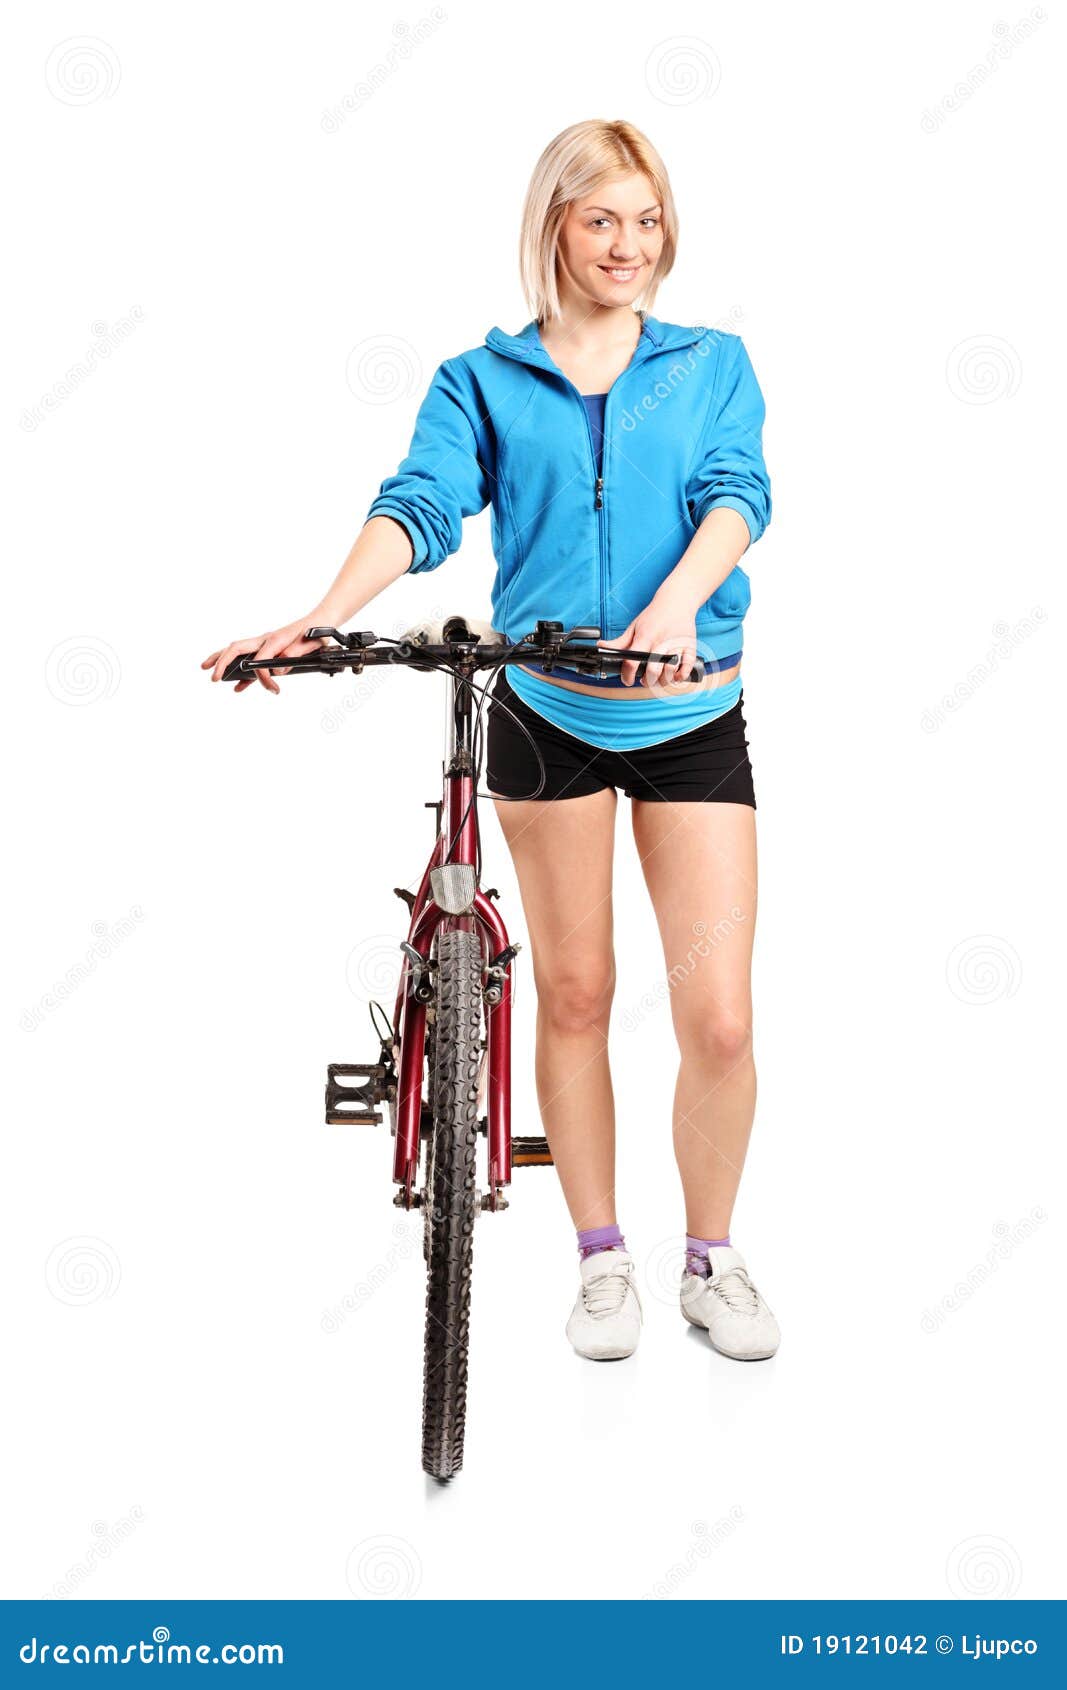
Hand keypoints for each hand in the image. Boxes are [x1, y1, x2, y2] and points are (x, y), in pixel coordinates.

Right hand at [201, 615, 327, 693]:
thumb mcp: (309, 644)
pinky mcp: (269, 652)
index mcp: (274, 639)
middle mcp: (265, 640)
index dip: (264, 678)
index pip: (260, 661)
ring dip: (223, 662)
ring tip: (210, 673)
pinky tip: (237, 686)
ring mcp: (265, 645)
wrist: (321, 624)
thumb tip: (277, 669)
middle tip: (212, 676)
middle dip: (221, 661)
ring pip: (238, 653)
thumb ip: (292, 655)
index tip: (274, 689)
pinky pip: (251, 662)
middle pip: (235, 648)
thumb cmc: (315, 633)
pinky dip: (243, 674)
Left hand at [597, 597, 698, 694]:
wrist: (676, 601)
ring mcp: (676, 645)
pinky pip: (686, 668)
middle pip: (652, 672)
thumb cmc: (654, 616)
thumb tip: (602, 647)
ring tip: (657, 679)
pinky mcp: (689, 647)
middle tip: (643, 680)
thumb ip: (619, 641)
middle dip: (646, 681)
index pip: (632, 662)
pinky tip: (674, 676)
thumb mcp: (634, 626)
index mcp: (645, 637)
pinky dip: (680, 677)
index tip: (627, 680)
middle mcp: (661, 642)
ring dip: (662, 682)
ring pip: (669, 673)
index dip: (627, 675)